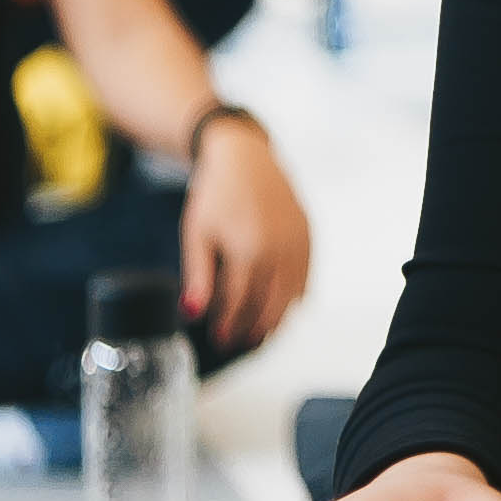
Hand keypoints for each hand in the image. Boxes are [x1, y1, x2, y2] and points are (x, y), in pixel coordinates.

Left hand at [180, 118, 312, 351]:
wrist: (246, 157)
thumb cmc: (216, 195)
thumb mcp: (197, 234)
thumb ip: (198, 277)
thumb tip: (192, 314)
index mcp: (249, 251)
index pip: (240, 304)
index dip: (228, 326)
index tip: (218, 339)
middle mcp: (279, 252)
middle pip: (268, 307)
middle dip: (251, 330)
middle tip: (236, 343)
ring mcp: (298, 245)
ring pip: (291, 299)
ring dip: (275, 321)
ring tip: (258, 334)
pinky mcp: (308, 238)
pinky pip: (305, 281)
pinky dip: (293, 300)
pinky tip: (279, 308)